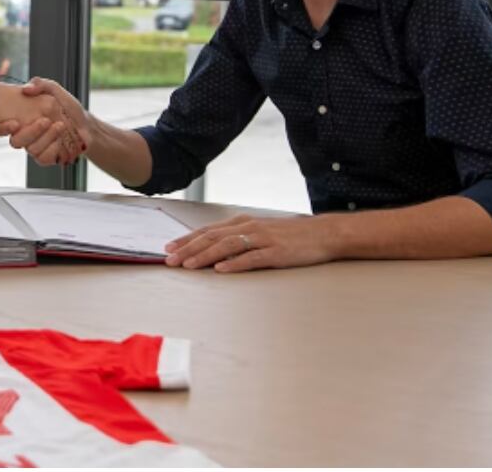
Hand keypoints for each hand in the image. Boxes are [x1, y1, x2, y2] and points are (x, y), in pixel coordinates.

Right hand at [0, 77, 89, 165]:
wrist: (84, 123)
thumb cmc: (66, 106)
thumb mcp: (54, 90)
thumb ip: (40, 84)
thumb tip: (26, 89)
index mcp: (21, 119)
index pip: (1, 128)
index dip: (3, 128)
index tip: (15, 122)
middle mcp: (25, 135)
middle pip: (16, 142)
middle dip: (31, 132)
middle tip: (46, 121)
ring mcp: (35, 147)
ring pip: (31, 150)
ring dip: (47, 138)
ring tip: (60, 125)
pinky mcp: (46, 157)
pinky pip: (43, 158)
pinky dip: (53, 149)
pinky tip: (61, 140)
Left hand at [164, 214, 340, 272]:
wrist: (323, 233)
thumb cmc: (290, 235)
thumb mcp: (260, 232)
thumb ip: (238, 238)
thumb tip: (213, 252)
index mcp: (243, 222)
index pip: (208, 231)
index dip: (187, 239)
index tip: (168, 248)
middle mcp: (249, 227)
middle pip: (213, 237)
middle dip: (189, 249)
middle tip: (170, 260)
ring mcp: (263, 239)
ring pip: (228, 246)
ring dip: (206, 256)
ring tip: (189, 265)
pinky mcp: (277, 253)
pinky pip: (253, 258)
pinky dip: (235, 263)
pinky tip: (221, 270)